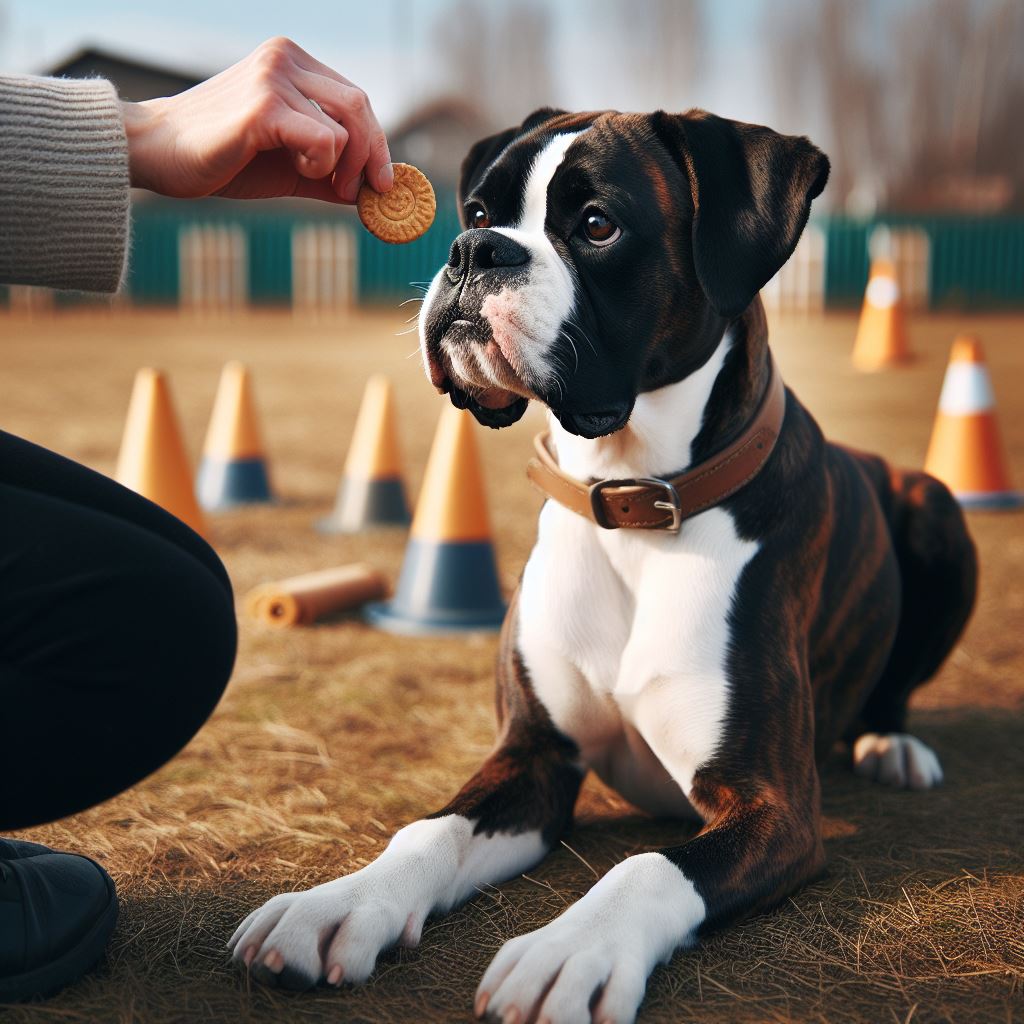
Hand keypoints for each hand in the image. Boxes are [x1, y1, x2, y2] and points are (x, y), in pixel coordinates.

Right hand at [121, 37, 392, 203]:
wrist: (159, 156)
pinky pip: (325, 140)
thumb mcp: (289, 165)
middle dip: (372, 158)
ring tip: (305, 173)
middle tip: (362, 192)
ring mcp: (273, 77)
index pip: (356, 100)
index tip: (383, 183)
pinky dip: (320, 165)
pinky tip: (292, 166)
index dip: (377, 144)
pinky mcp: (263, 105)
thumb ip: (331, 173)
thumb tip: (375, 194)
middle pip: (360, 108)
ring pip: (345, 128)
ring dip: (337, 166)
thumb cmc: (223, 159)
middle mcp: (285, 59)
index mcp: (292, 63)